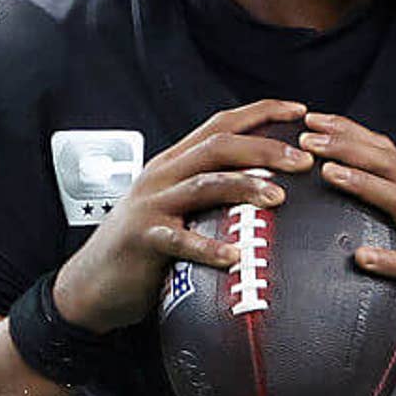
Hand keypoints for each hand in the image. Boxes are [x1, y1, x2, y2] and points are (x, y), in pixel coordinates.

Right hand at [53, 99, 314, 332]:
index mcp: (175, 162)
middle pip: (218, 146)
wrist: (91, 284)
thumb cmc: (145, 246)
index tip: (302, 111)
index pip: (222, 123)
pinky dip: (209, 247)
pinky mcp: (143, 239)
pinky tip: (236, 254)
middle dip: (264, 147)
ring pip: (204, 184)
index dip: (263, 112)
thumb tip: (269, 187)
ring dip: (244, 186)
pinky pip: (180, 239)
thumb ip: (211, 192)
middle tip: (304, 160)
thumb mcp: (177, 208)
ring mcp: (152, 205)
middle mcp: (163, 175)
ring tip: (279, 197)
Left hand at [299, 113, 395, 379]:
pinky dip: (388, 260)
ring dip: (364, 184)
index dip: (348, 131)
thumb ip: (368, 220)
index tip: (309, 118)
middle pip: (391, 166)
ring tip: (328, 173)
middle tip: (307, 138)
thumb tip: (316, 203)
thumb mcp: (393, 244)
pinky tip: (361, 258)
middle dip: (348, 146)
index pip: (383, 153)